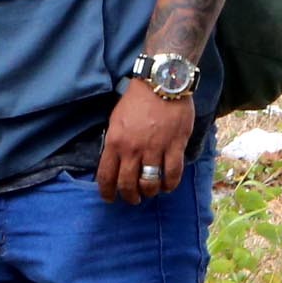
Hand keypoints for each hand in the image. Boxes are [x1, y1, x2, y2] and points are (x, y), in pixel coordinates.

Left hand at [97, 85, 195, 205]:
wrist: (162, 83)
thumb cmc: (137, 100)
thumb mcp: (116, 120)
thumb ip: (115, 143)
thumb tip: (114, 163)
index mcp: (115, 142)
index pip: (106, 176)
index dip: (107, 192)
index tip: (110, 198)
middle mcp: (132, 149)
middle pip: (128, 185)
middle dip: (130, 197)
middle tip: (134, 199)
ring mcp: (154, 149)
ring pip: (150, 183)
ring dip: (150, 192)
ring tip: (151, 192)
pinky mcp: (175, 146)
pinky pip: (172, 174)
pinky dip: (169, 185)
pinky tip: (168, 186)